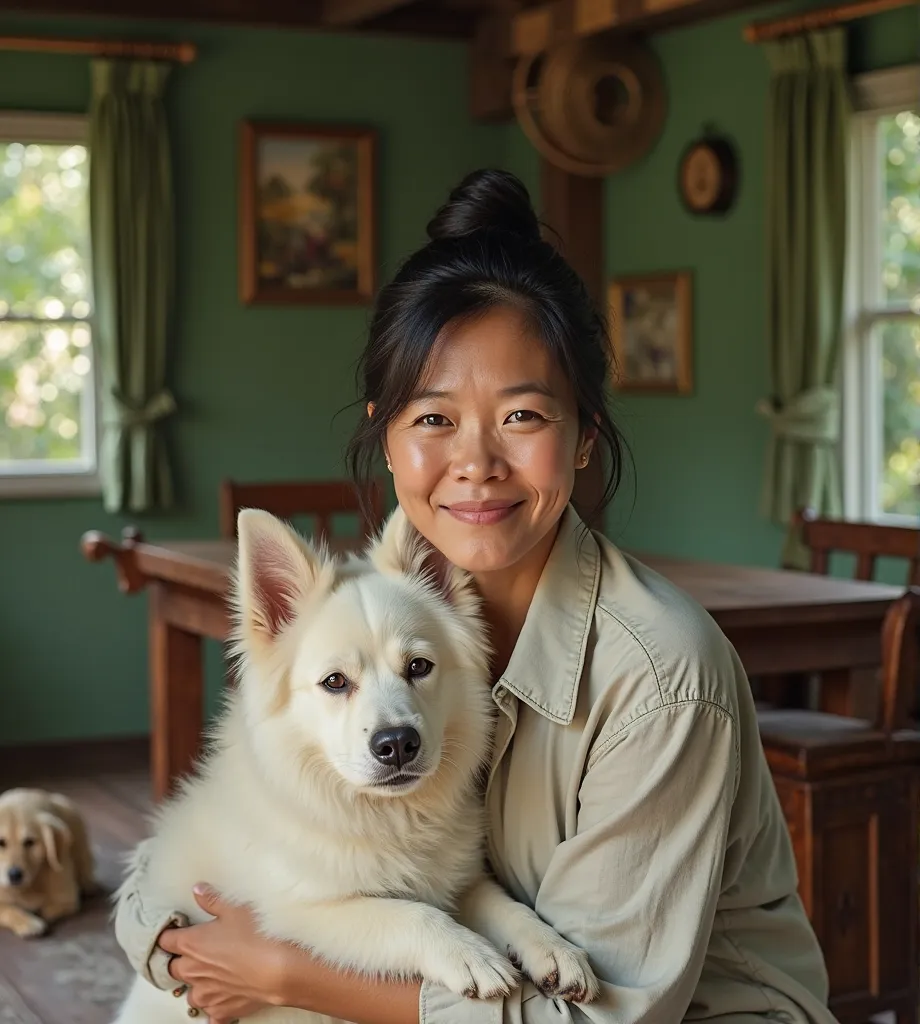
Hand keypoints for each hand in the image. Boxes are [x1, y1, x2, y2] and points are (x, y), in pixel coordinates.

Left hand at [157, 885, 287, 1023]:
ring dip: (198, 984)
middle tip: (199, 950)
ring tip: (214, 974)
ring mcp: (206, 995)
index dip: (170, 934)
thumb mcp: (236, 908)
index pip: (165, 940)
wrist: (280, 969)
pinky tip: (226, 997)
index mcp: (191, 944)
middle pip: (173, 969)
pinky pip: (211, 1012)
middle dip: (181, 960)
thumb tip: (197, 890)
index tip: (176, 930)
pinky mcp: (221, 1011)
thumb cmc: (258, 935)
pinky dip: (215, 1006)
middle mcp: (192, 972)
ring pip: (190, 993)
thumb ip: (212, 900)